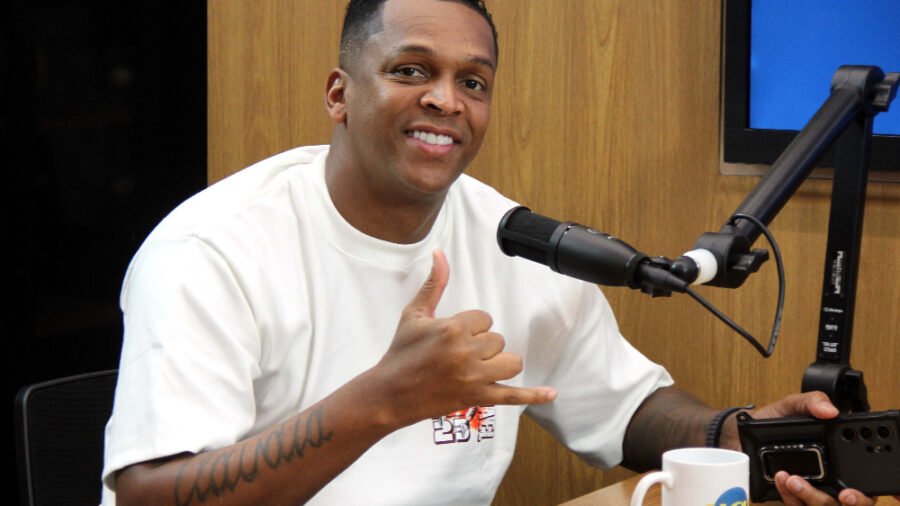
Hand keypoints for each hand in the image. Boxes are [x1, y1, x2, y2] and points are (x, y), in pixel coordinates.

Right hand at [368, 249, 555, 427]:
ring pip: (511, 362)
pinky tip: (551, 393)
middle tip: (454, 354)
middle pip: (497, 340)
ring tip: (479, 365)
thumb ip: (434, 284)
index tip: (450, 337)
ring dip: (500, 362)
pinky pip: (512, 396)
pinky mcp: (477, 398)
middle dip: (480, 345)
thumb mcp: (414, 314)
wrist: (389, 394)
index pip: (484, 318)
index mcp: (453, 329)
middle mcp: (466, 353)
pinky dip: (533, 395)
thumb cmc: (400, 353)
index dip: (470, 326)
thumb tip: (440, 254)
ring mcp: (474, 378)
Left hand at [752, 392, 898, 504]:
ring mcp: (807, 492)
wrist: (737, 434)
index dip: (861, 493)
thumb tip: (830, 410)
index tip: (849, 492)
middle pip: (845, 503)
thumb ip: (810, 402)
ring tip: (792, 479)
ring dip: (811, 497)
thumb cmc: (768, 421)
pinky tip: (780, 478)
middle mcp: (825, 479)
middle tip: (835, 494)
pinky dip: (789, 496)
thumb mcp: (790, 406)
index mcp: (835, 458)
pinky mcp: (788, 499)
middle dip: (841, 501)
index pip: (860, 483)